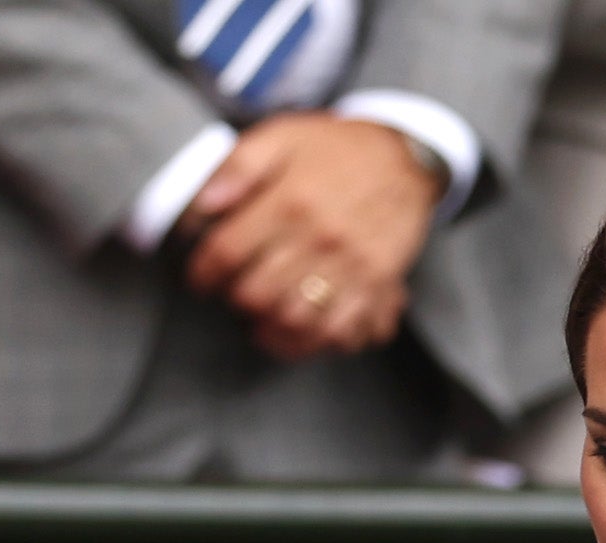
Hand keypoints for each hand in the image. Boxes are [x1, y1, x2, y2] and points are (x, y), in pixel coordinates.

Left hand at [180, 114, 443, 360]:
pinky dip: (320, 342)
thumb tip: (202, 204)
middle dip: (237, 301)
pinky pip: (345, 331)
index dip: (204, 273)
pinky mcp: (379, 286)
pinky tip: (306, 333)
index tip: (200, 280)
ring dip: (273, 331)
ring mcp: (354, 267)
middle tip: (233, 295)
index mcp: (289, 203)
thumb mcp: (279, 137)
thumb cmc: (336, 150)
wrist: (404, 159)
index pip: (228, 253)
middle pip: (259, 295)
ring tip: (262, 324)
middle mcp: (321, 240)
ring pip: (299, 322)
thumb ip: (236, 167)